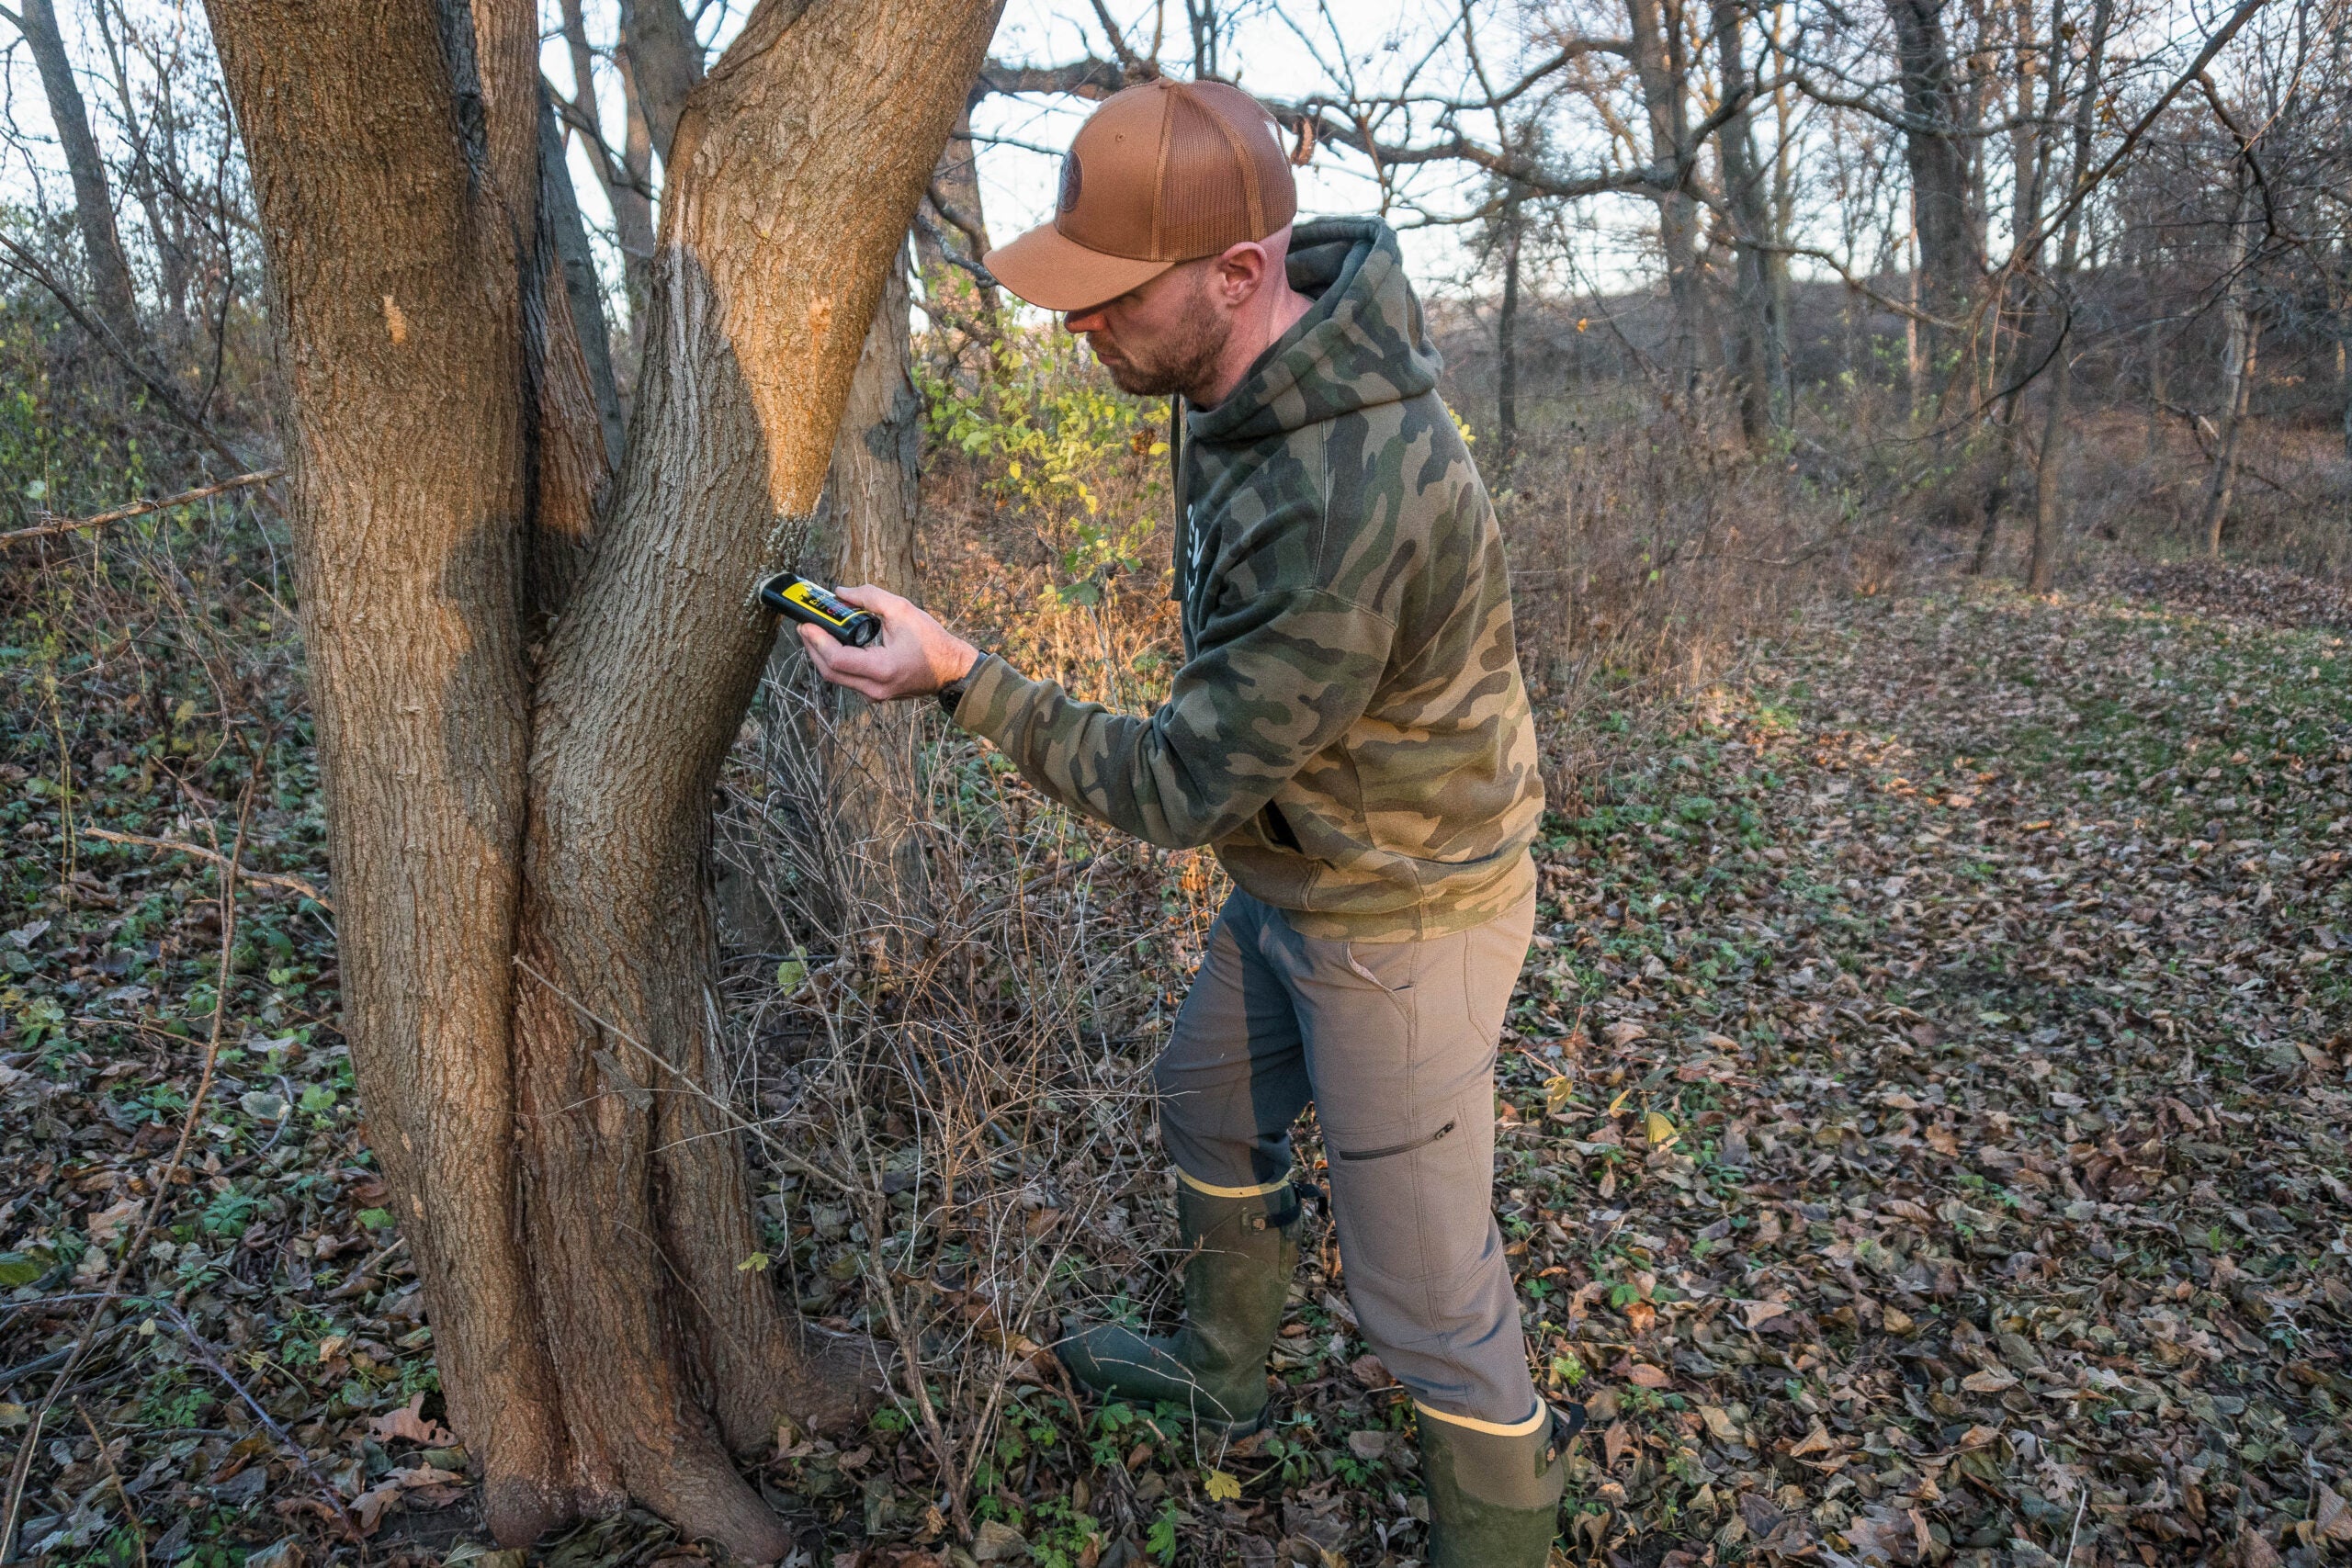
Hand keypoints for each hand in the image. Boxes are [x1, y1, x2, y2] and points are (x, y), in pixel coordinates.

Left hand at [797, 584, 979, 701]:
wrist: (950, 669)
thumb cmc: (932, 641)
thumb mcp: (902, 610)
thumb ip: (869, 597)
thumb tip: (840, 592)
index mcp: (882, 669)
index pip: (837, 659)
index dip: (817, 641)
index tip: (807, 622)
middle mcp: (875, 688)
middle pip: (829, 672)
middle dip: (812, 647)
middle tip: (804, 625)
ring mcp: (874, 695)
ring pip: (835, 677)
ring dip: (820, 654)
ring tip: (814, 632)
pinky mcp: (875, 693)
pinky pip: (846, 679)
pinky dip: (834, 661)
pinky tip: (832, 643)